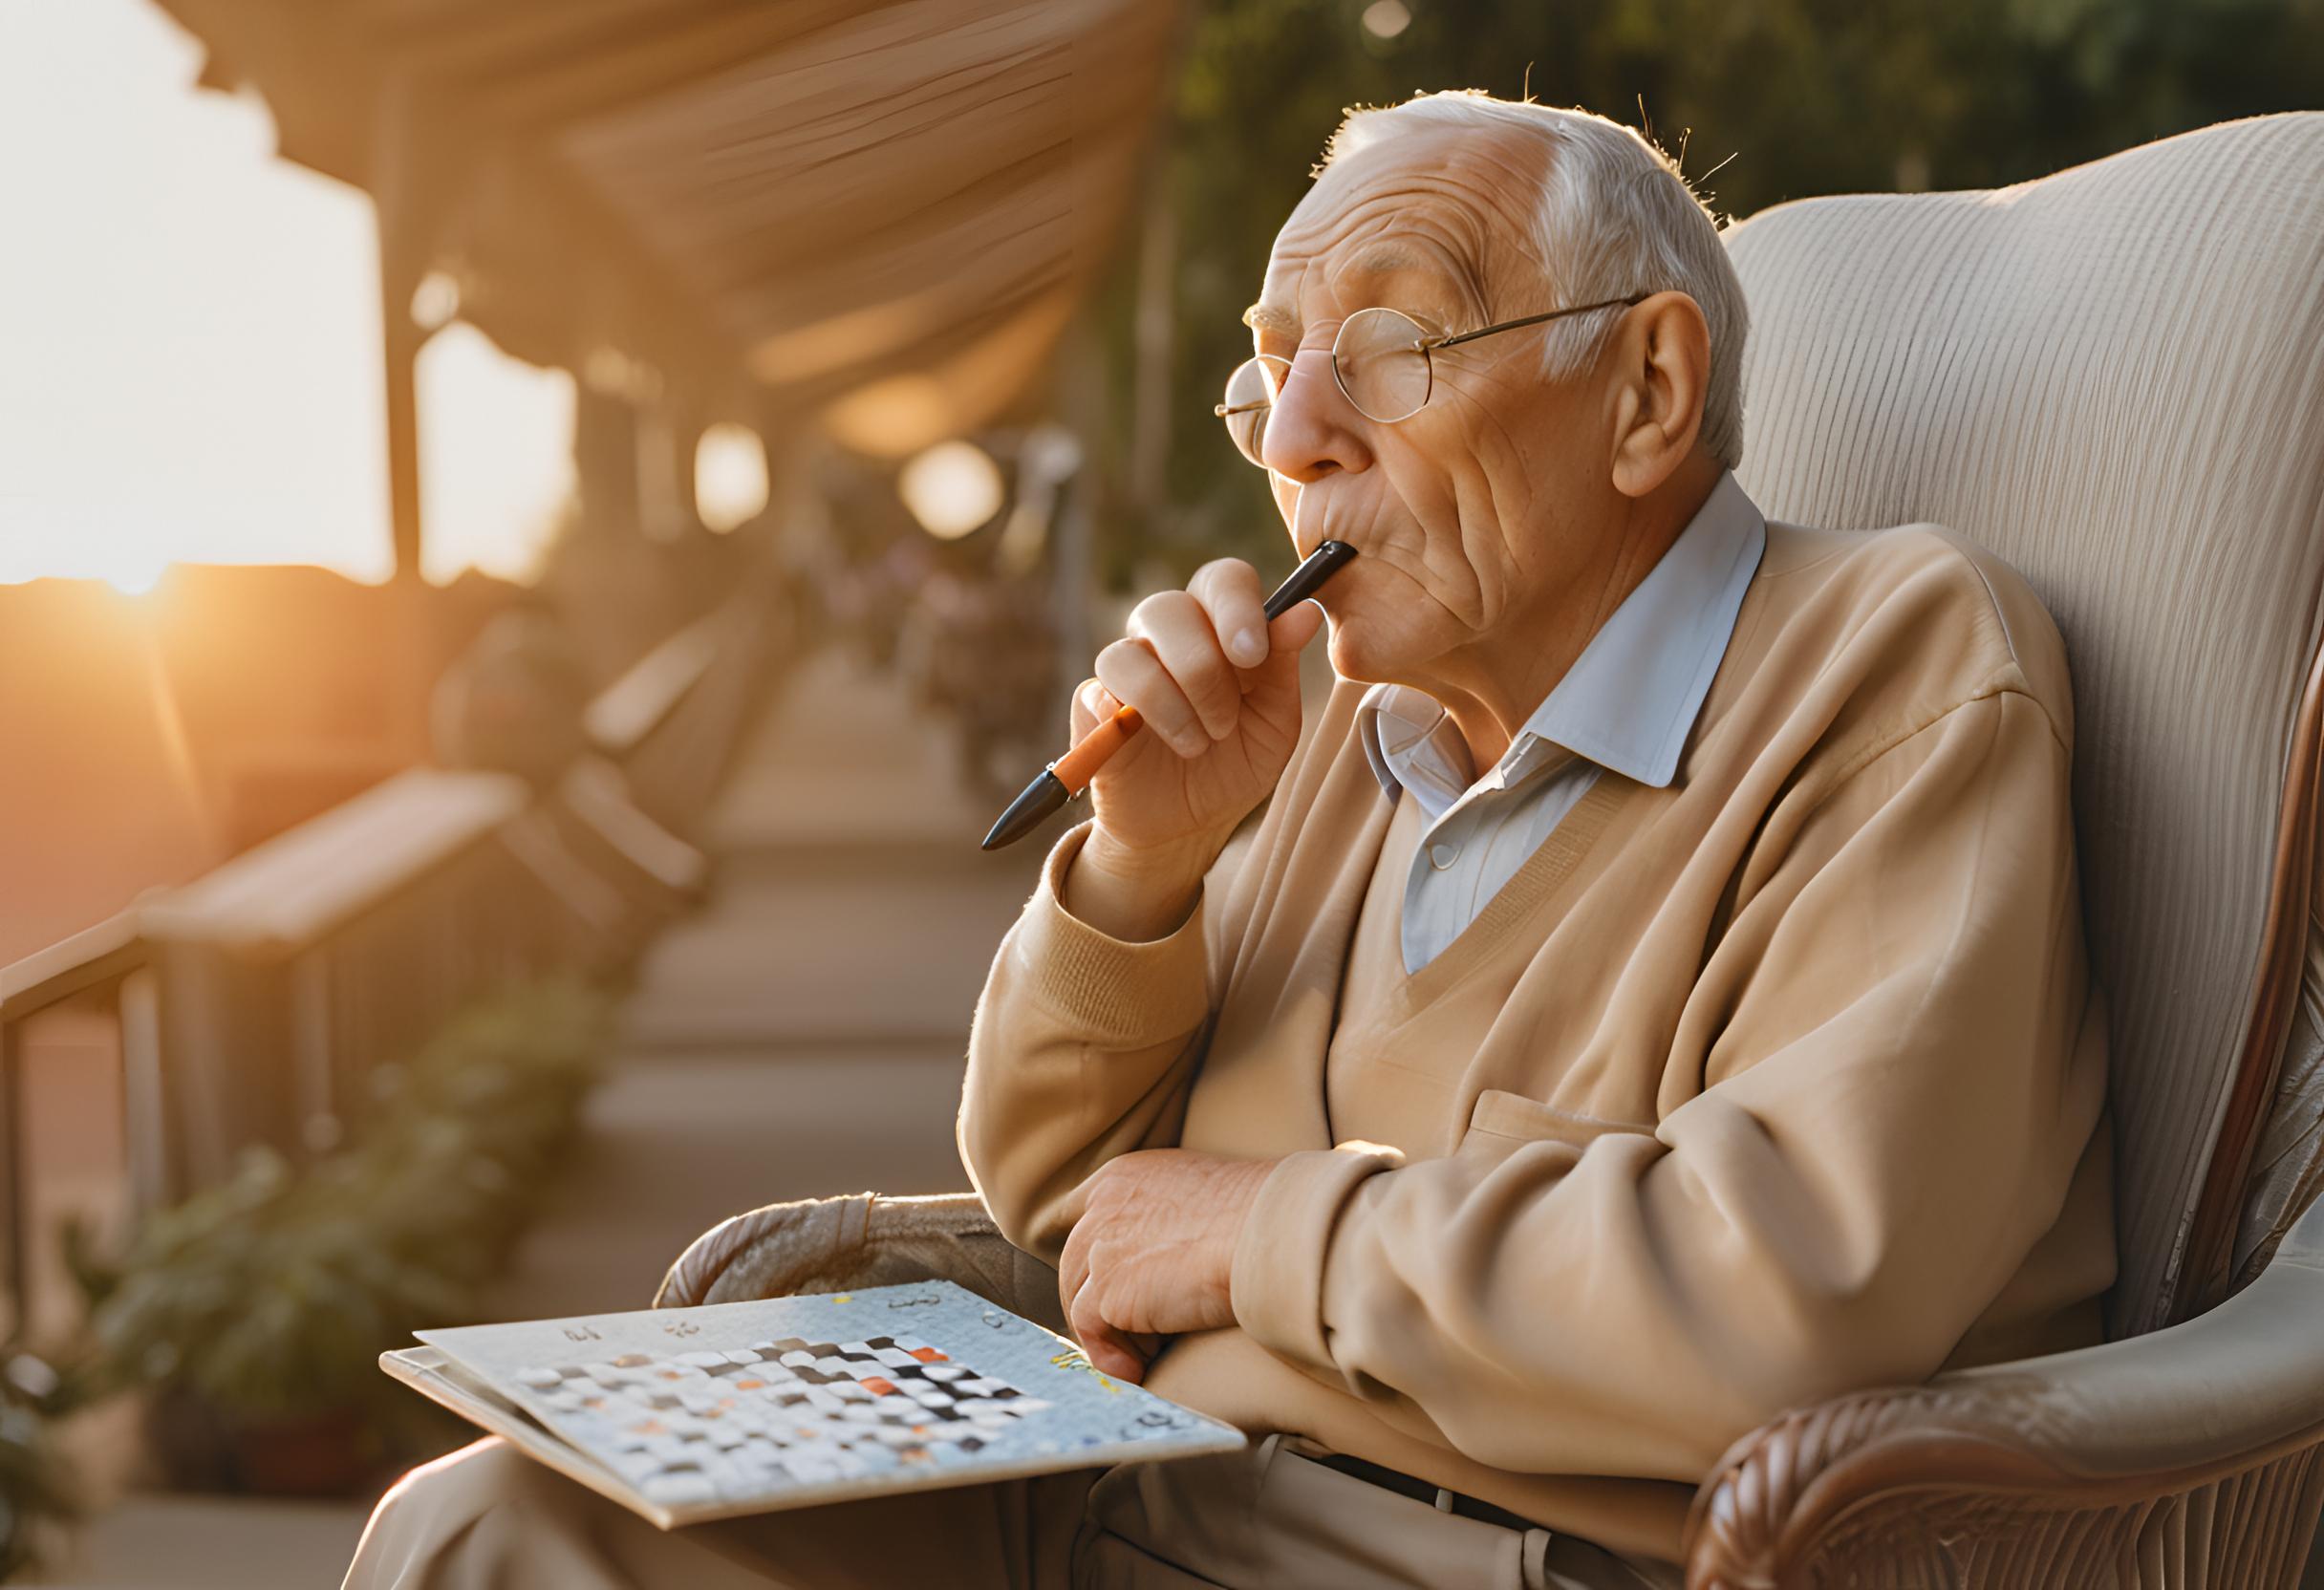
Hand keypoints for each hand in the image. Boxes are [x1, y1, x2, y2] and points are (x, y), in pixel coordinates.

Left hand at [1056, 1150, 1276, 1383]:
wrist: (1273, 1231)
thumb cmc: (1260, 1214)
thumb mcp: (1197, 1195)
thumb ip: (1164, 1217)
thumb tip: (1162, 1260)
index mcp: (1123, 1177)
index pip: (1078, 1214)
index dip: (1088, 1255)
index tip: (1102, 1283)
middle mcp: (1102, 1206)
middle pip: (1073, 1265)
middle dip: (1095, 1302)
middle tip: (1130, 1332)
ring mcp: (1100, 1248)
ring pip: (1080, 1301)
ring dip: (1111, 1333)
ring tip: (1148, 1353)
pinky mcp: (1109, 1292)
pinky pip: (1093, 1334)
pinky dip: (1113, 1357)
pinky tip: (1142, 1369)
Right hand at [1076, 559, 1324, 870]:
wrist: (1190, 824)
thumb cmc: (1235, 761)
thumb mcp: (1275, 721)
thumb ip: (1283, 664)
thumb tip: (1307, 609)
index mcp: (1218, 629)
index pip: (1222, 580)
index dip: (1236, 607)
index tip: (1252, 655)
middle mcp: (1168, 636)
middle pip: (1169, 607)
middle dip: (1204, 671)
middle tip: (1225, 724)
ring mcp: (1127, 667)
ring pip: (1130, 651)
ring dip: (1171, 704)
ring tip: (1197, 746)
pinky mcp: (1092, 705)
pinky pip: (1095, 690)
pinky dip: (1121, 713)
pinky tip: (1141, 738)